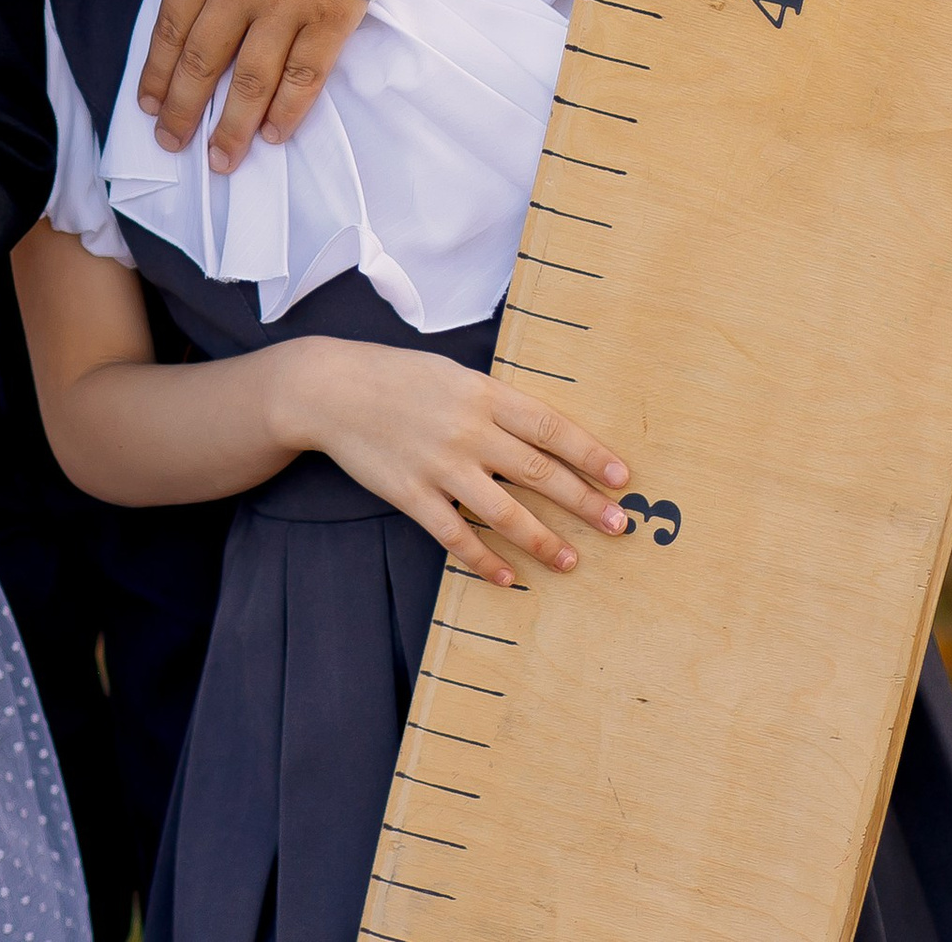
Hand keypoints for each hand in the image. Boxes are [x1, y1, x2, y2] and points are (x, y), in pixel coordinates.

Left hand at [133, 0, 365, 172]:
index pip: (173, 26)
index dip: (158, 70)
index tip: (147, 103)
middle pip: (204, 61)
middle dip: (184, 108)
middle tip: (170, 143)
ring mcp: (288, 6)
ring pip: (252, 79)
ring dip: (231, 124)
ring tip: (219, 160)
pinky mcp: (334, 16)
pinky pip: (307, 75)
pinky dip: (289, 110)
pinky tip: (273, 135)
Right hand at [274, 337, 631, 589]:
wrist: (328, 388)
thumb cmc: (394, 376)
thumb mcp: (450, 373)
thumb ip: (492, 402)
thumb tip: (541, 433)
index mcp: (481, 393)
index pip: (550, 427)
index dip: (591, 454)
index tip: (622, 477)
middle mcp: (467, 430)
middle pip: (540, 473)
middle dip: (585, 503)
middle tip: (619, 526)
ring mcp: (440, 465)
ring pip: (506, 512)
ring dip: (544, 541)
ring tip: (571, 561)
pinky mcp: (412, 494)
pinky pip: (457, 537)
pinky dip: (485, 561)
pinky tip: (507, 577)